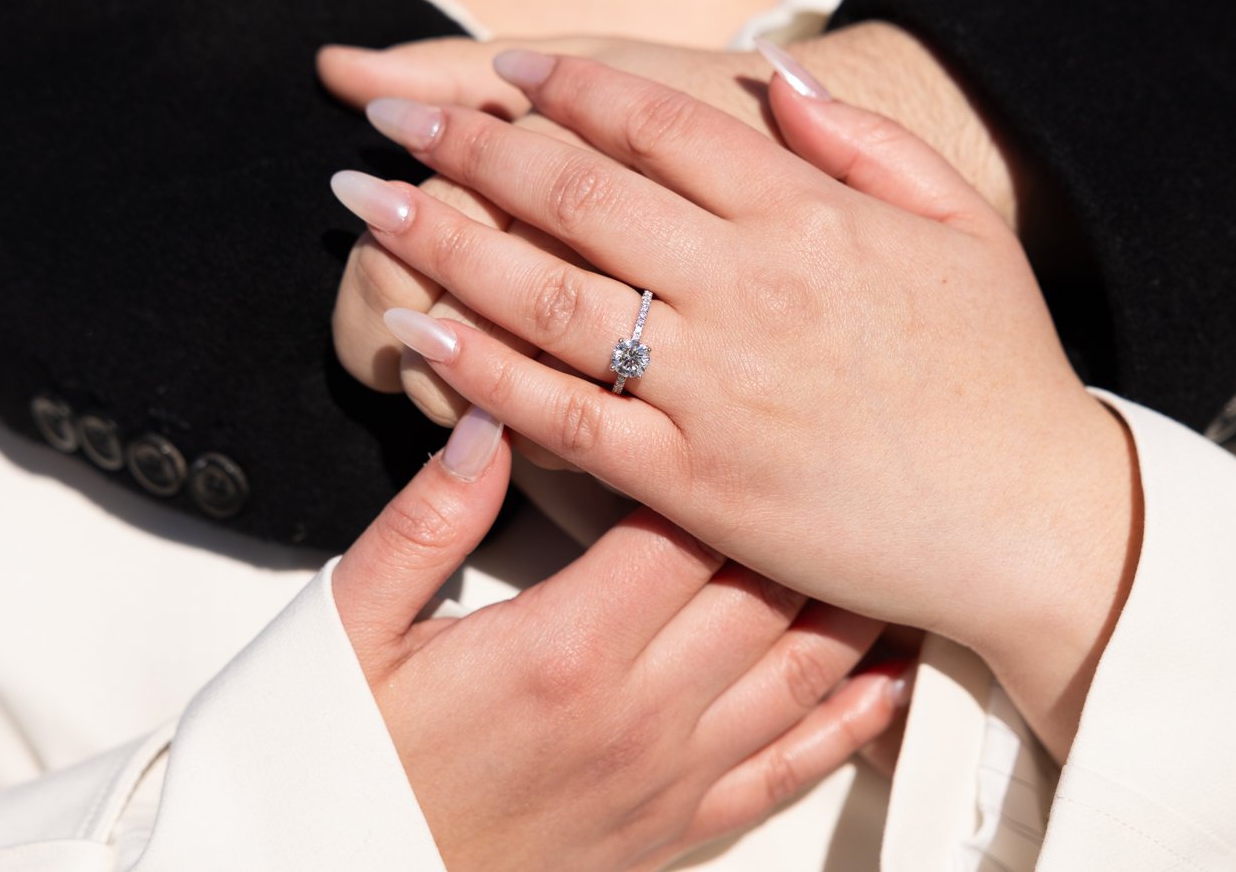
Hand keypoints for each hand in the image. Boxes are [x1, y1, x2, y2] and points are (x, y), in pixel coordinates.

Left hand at [322, 24, 1068, 431]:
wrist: (1028, 522)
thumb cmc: (1002, 371)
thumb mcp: (960, 228)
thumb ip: (865, 141)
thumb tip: (769, 74)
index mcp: (811, 218)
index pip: (660, 123)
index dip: (570, 87)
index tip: (506, 67)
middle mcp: (748, 290)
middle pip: (576, 195)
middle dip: (470, 146)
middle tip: (394, 120)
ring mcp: (712, 389)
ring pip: (546, 295)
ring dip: (442, 239)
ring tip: (367, 204)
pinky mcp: (690, 481)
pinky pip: (559, 414)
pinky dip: (479, 368)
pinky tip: (417, 330)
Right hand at [333, 407, 905, 869]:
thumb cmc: (342, 759)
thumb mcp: (355, 622)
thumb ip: (431, 516)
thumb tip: (491, 420)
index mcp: (565, 648)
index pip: (687, 526)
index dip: (726, 459)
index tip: (749, 408)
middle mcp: (636, 713)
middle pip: (765, 588)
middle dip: (807, 517)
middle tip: (847, 451)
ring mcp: (668, 776)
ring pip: (803, 673)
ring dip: (855, 605)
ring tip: (892, 542)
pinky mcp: (677, 827)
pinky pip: (791, 770)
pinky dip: (854, 723)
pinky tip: (889, 680)